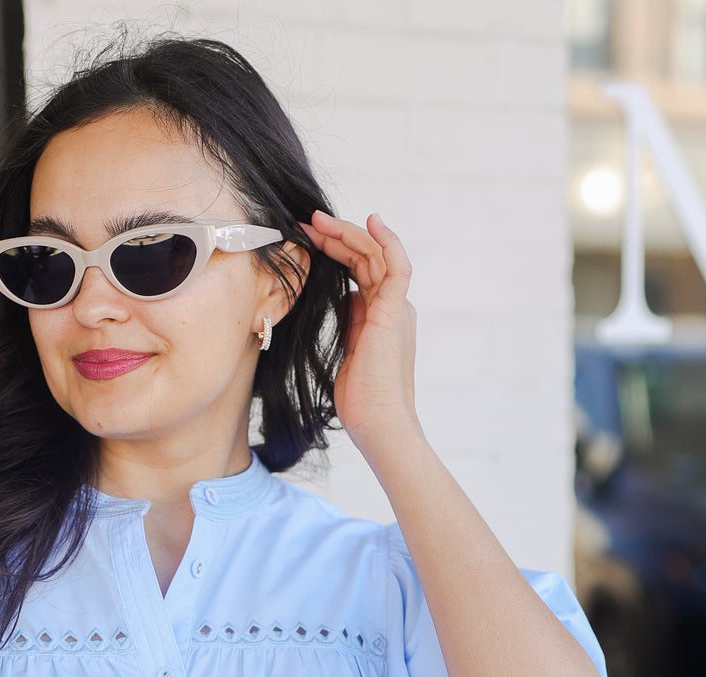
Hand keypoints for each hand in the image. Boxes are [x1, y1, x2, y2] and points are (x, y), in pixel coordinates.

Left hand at [298, 209, 421, 464]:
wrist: (379, 426)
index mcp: (382, 317)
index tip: (309, 241)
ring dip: (347, 234)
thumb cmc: (362, 402)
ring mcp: (395, 308)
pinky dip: (387, 241)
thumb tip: (347, 299)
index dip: (337, 252)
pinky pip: (397, 266)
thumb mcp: (350, 354)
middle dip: (337, 237)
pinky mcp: (394, 312)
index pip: (360, 271)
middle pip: (366, 258)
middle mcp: (392, 307)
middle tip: (308, 223)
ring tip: (318, 222)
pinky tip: (370, 221)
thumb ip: (352, 325)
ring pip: (375, 256)